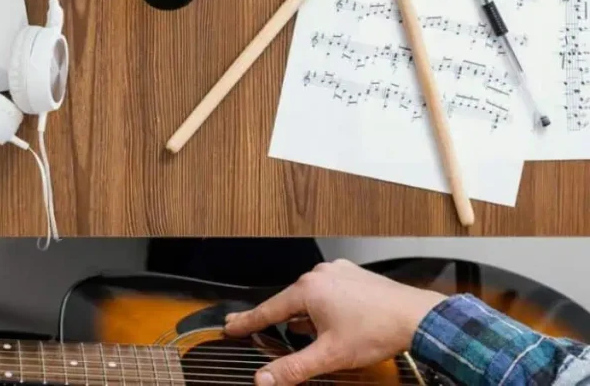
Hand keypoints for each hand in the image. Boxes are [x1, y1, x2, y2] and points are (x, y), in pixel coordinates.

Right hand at [224, 259, 446, 385]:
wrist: (418, 317)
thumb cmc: (377, 330)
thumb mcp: (330, 355)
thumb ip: (294, 368)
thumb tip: (266, 379)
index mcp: (307, 290)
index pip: (268, 310)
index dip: (247, 322)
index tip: (231, 326)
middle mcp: (320, 275)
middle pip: (289, 303)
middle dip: (278, 320)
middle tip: (257, 328)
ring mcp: (339, 273)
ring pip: (311, 298)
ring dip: (305, 315)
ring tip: (306, 333)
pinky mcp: (355, 276)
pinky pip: (329, 292)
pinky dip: (324, 307)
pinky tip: (333, 322)